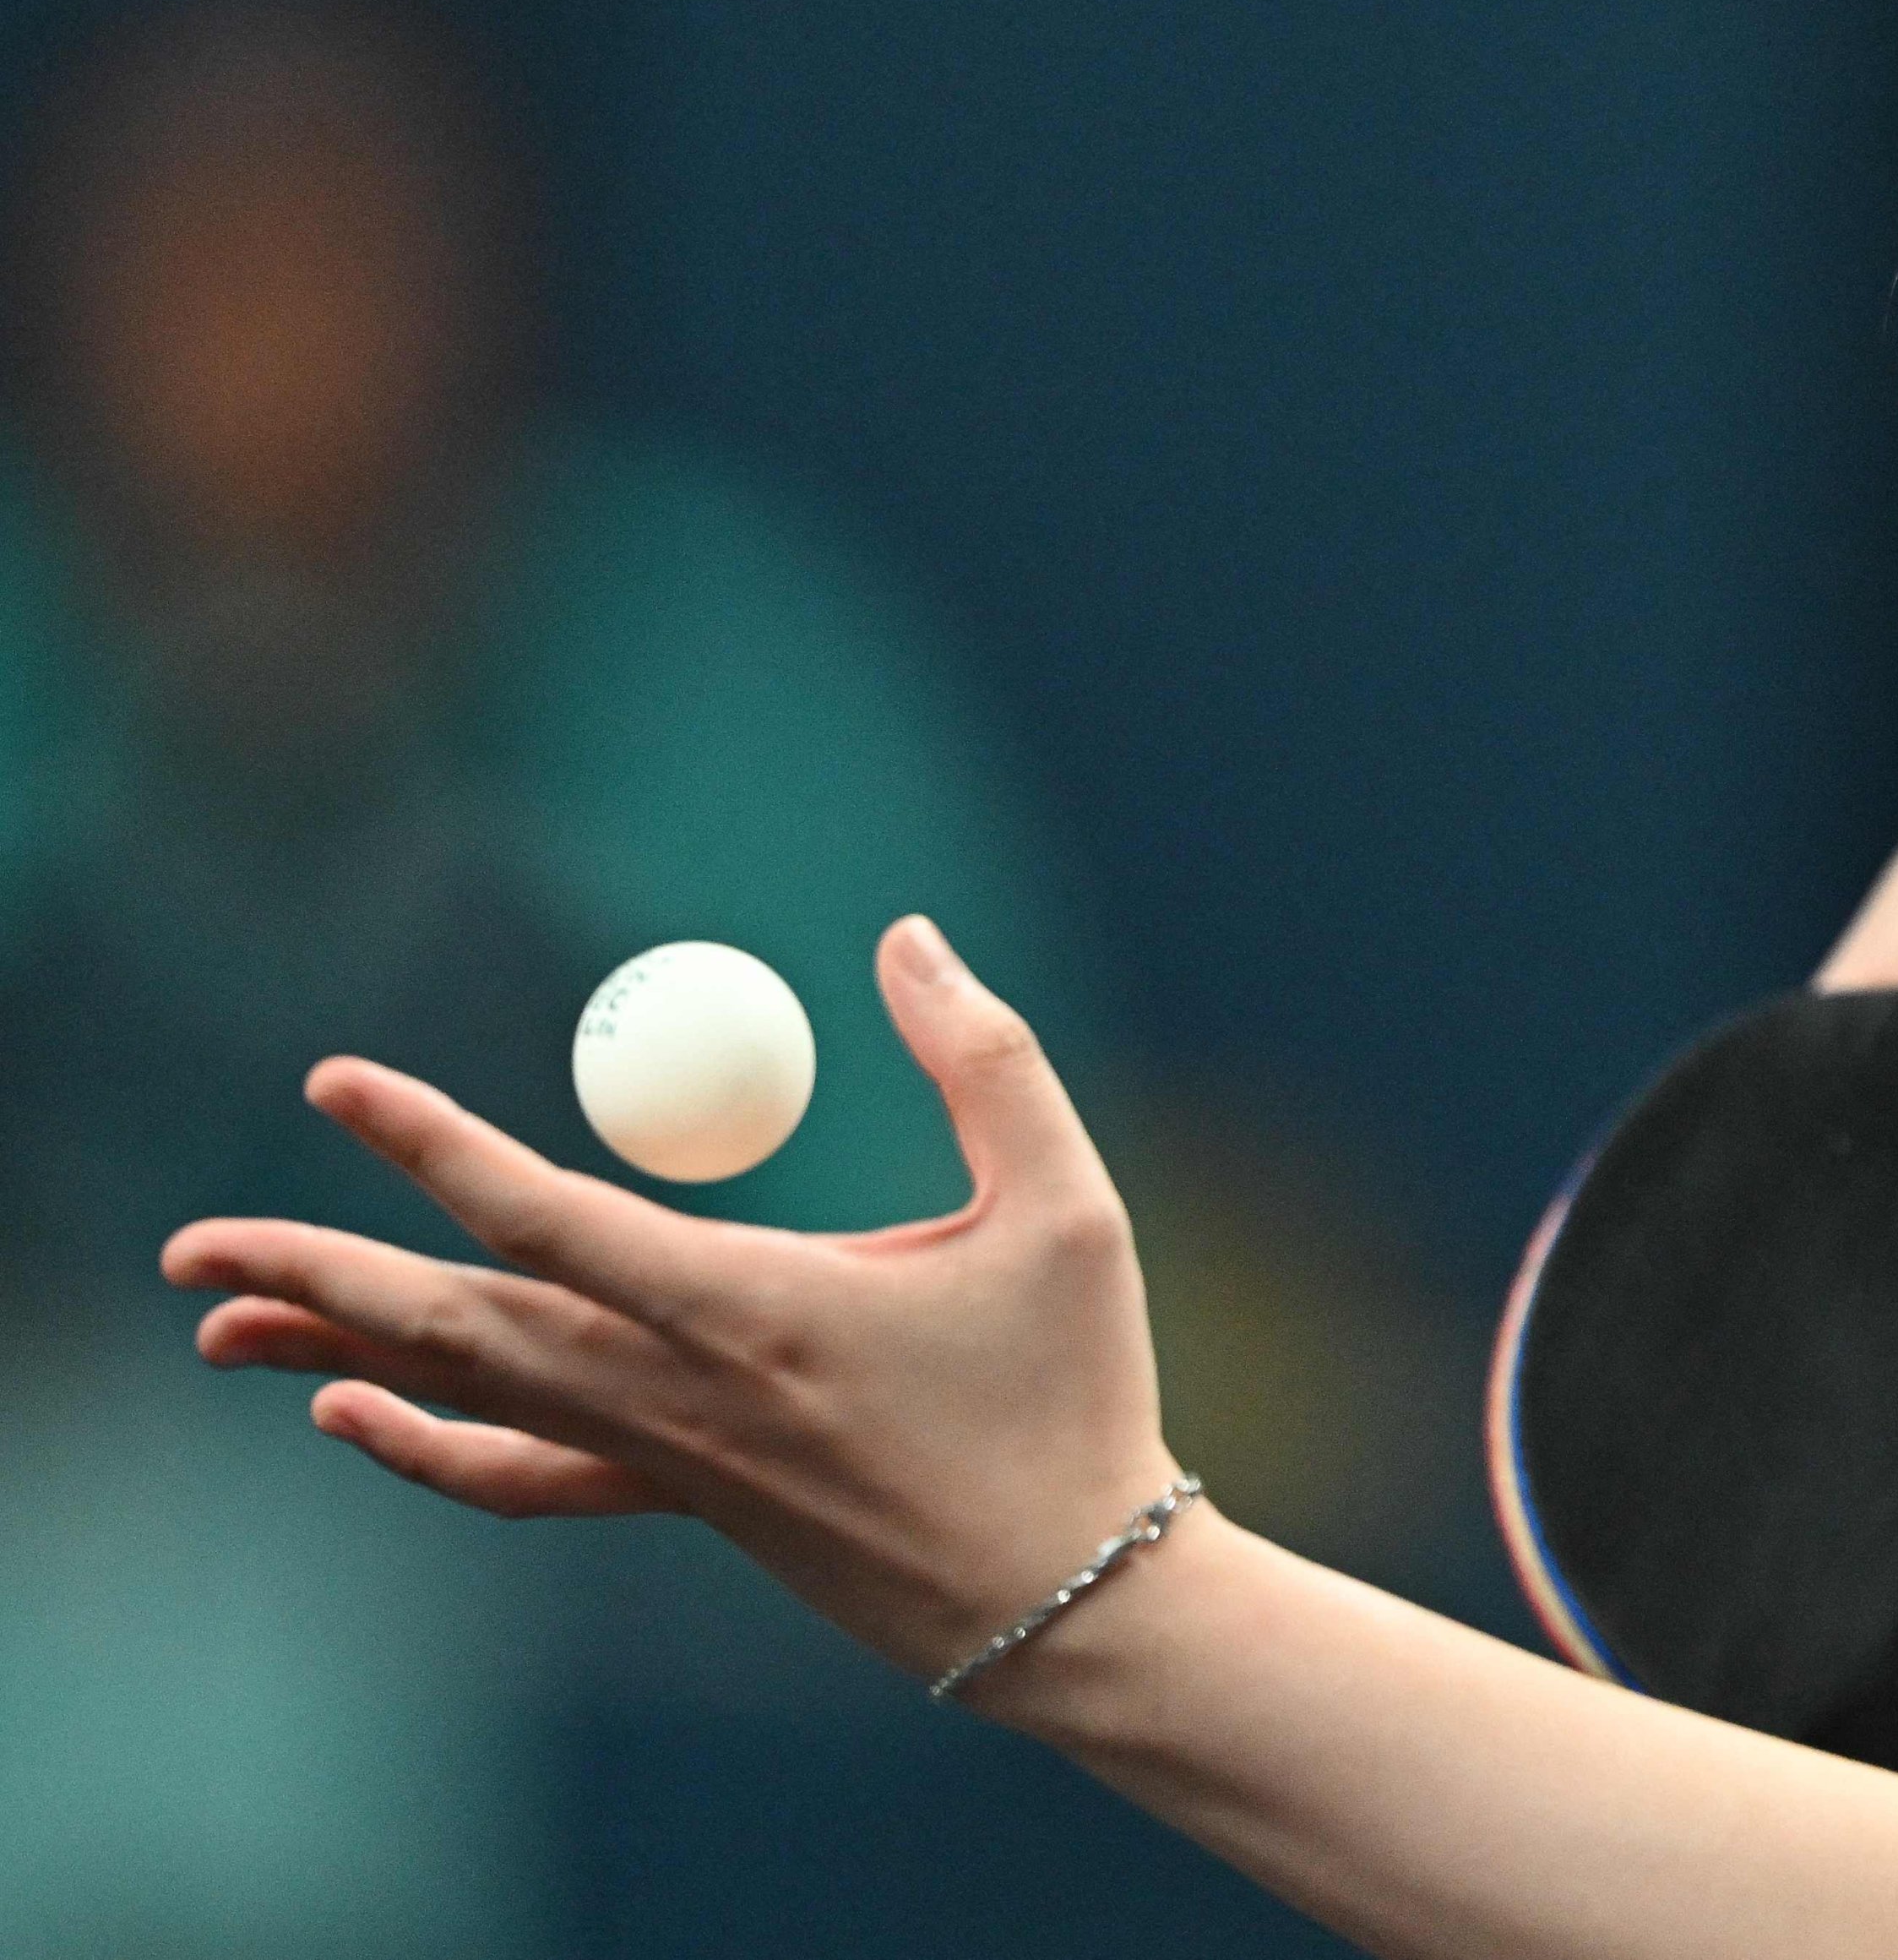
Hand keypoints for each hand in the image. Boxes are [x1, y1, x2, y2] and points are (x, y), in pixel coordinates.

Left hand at [160, 914, 1178, 1691]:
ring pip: (466, 1396)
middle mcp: (681, 1394)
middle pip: (455, 1324)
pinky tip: (349, 1415)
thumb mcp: (1067, 1208)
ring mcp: (672, 1462)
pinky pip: (520, 1479)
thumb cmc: (1075, 1395)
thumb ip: (987, 1061)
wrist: (1071, 1599)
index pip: (547, 1219)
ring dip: (334, 1348)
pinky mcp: (688, 1506)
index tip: (334, 1082)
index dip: (430, 1146)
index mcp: (757, 1310)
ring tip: (216, 1315)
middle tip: (185, 1244)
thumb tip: (909, 938)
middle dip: (311, 1274)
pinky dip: (420, 1450)